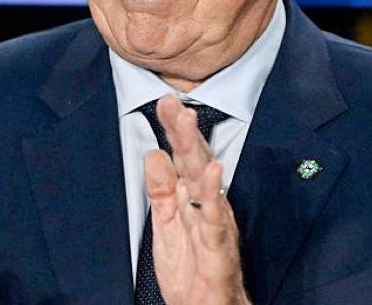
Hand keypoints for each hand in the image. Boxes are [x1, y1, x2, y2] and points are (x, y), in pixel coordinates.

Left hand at [146, 94, 249, 304]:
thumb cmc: (192, 270)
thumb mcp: (167, 225)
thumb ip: (161, 191)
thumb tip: (153, 154)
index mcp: (193, 198)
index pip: (182, 156)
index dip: (173, 128)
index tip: (163, 100)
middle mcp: (207, 204)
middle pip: (193, 159)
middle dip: (182, 128)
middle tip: (172, 100)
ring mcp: (215, 222)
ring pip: (204, 179)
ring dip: (195, 149)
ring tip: (187, 121)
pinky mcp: (218, 245)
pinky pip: (215, 216)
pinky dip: (214, 192)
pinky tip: (213, 170)